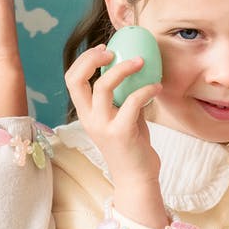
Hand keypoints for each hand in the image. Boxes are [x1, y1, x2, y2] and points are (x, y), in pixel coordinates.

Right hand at [65, 44, 165, 228]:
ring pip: (103, 86)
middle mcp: (89, 118)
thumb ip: (121, 96)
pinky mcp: (121, 133)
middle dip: (91, 58)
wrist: (136, 179)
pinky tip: (157, 87)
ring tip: (141, 61)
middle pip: (76, 79)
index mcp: (85, 113)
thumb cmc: (131, 146)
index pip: (71, 79)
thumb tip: (133, 67)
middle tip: (112, 51)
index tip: (104, 49)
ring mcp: (103, 126)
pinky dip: (146, 89)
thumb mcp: (121, 117)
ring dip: (123, 69)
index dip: (84, 59)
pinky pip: (132, 102)